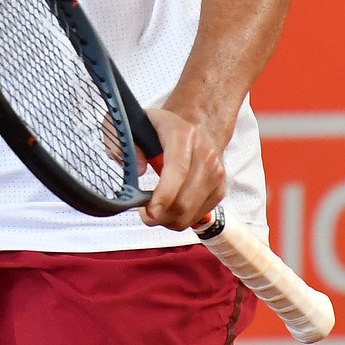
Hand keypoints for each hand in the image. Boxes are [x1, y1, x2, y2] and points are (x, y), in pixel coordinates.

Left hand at [138, 106, 228, 230]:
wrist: (197, 125)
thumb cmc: (161, 128)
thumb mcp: (133, 124)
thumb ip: (124, 143)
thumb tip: (138, 169)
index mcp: (182, 134)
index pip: (177, 169)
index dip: (164, 195)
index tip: (149, 211)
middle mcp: (204, 153)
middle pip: (184, 199)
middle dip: (160, 215)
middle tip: (144, 213)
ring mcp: (215, 172)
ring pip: (191, 212)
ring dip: (169, 220)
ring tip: (155, 211)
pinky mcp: (219, 188)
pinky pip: (198, 216)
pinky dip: (180, 219)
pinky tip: (169, 209)